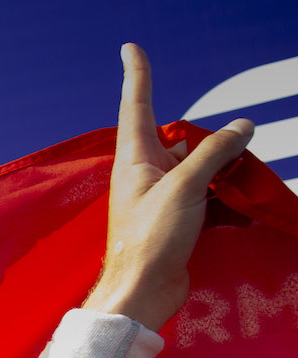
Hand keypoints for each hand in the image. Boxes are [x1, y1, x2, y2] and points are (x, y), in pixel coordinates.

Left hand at [83, 44, 253, 331]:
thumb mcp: (185, 186)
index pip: (137, 105)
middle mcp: (143, 174)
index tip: (131, 48)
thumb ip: (213, 152)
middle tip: (233, 153)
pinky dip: (224, 199)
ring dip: (223, 174)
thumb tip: (241, 126)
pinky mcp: (174, 220)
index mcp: (134, 159)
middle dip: (210, 144)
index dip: (137, 75)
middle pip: (181, 141)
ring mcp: (159, 197)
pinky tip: (241, 208)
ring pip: (199, 169)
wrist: (143, 293)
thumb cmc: (151, 239)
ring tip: (242, 183)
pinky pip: (205, 197)